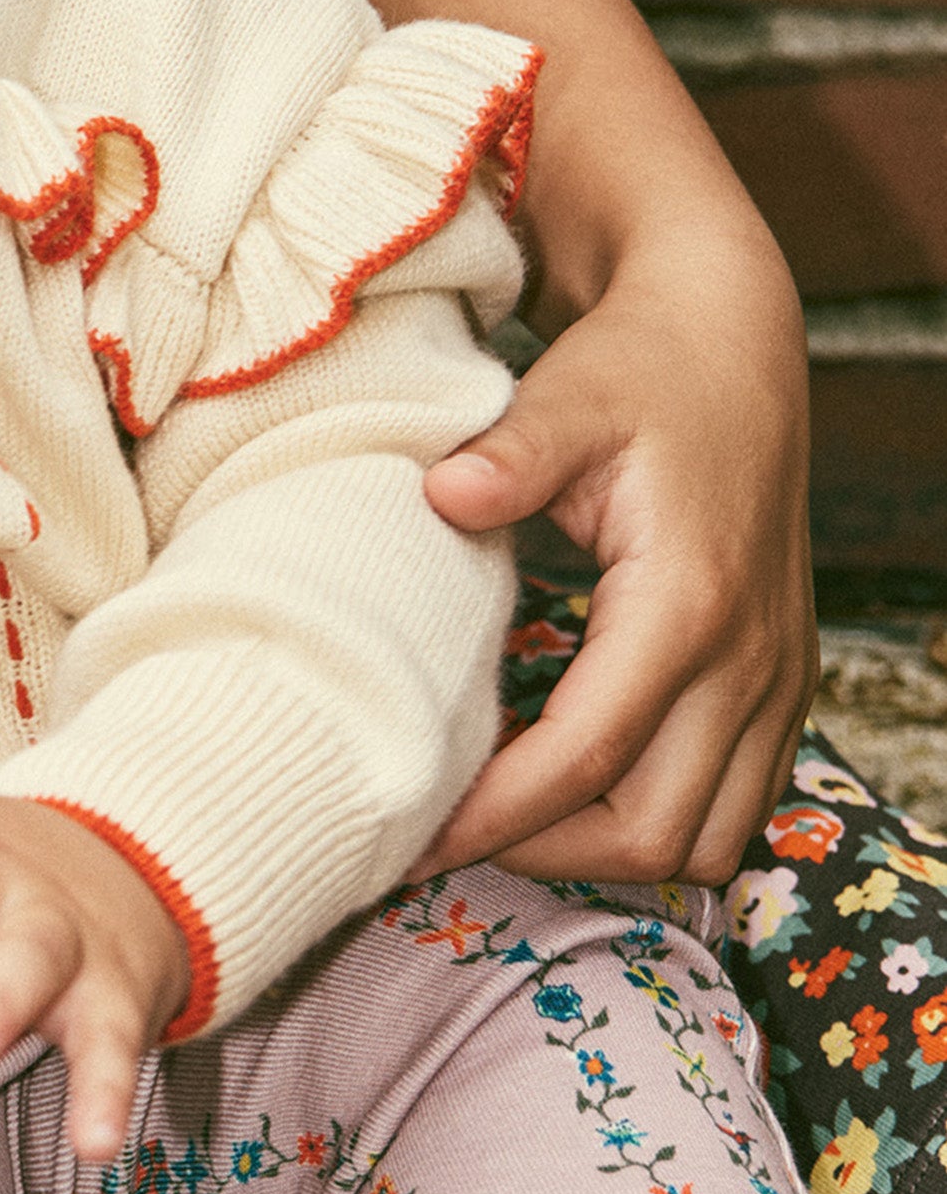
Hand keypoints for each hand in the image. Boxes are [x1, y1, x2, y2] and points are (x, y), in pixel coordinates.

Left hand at [423, 236, 817, 881]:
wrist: (732, 341)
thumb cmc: (641, 369)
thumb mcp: (568, 394)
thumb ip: (509, 452)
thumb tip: (442, 494)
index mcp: (688, 600)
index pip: (589, 756)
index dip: (497, 814)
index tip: (413, 835)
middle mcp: (749, 657)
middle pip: (653, 830)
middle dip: (544, 852)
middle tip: (442, 831)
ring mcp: (777, 678)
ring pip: (706, 839)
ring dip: (605, 850)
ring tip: (505, 817)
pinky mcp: (781, 683)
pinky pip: (734, 805)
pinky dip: (656, 820)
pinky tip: (575, 786)